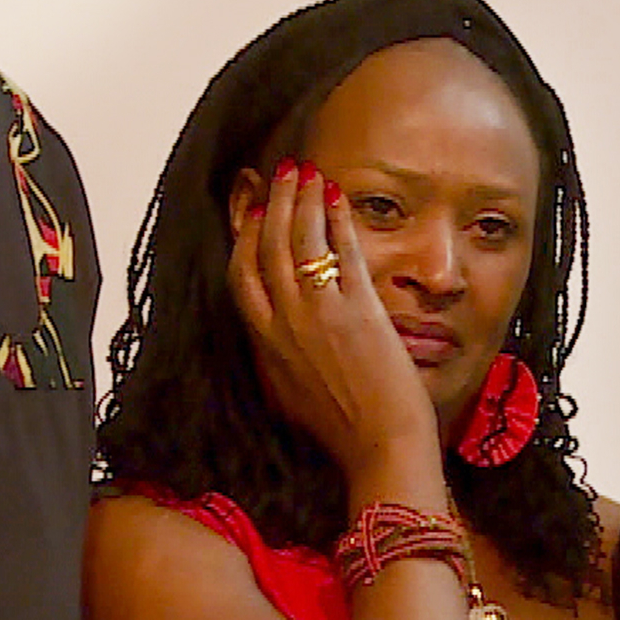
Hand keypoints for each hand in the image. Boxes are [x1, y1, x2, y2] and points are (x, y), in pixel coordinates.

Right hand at [229, 159, 439, 480]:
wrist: (379, 447)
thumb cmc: (341, 428)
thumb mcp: (288, 392)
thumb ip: (275, 356)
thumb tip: (270, 331)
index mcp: (263, 344)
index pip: (241, 273)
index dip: (244, 233)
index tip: (252, 206)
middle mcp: (283, 324)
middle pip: (266, 246)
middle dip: (273, 201)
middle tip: (282, 172)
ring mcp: (319, 315)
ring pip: (300, 240)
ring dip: (302, 199)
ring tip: (308, 171)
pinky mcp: (357, 310)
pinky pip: (342, 251)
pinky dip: (337, 218)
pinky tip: (339, 197)